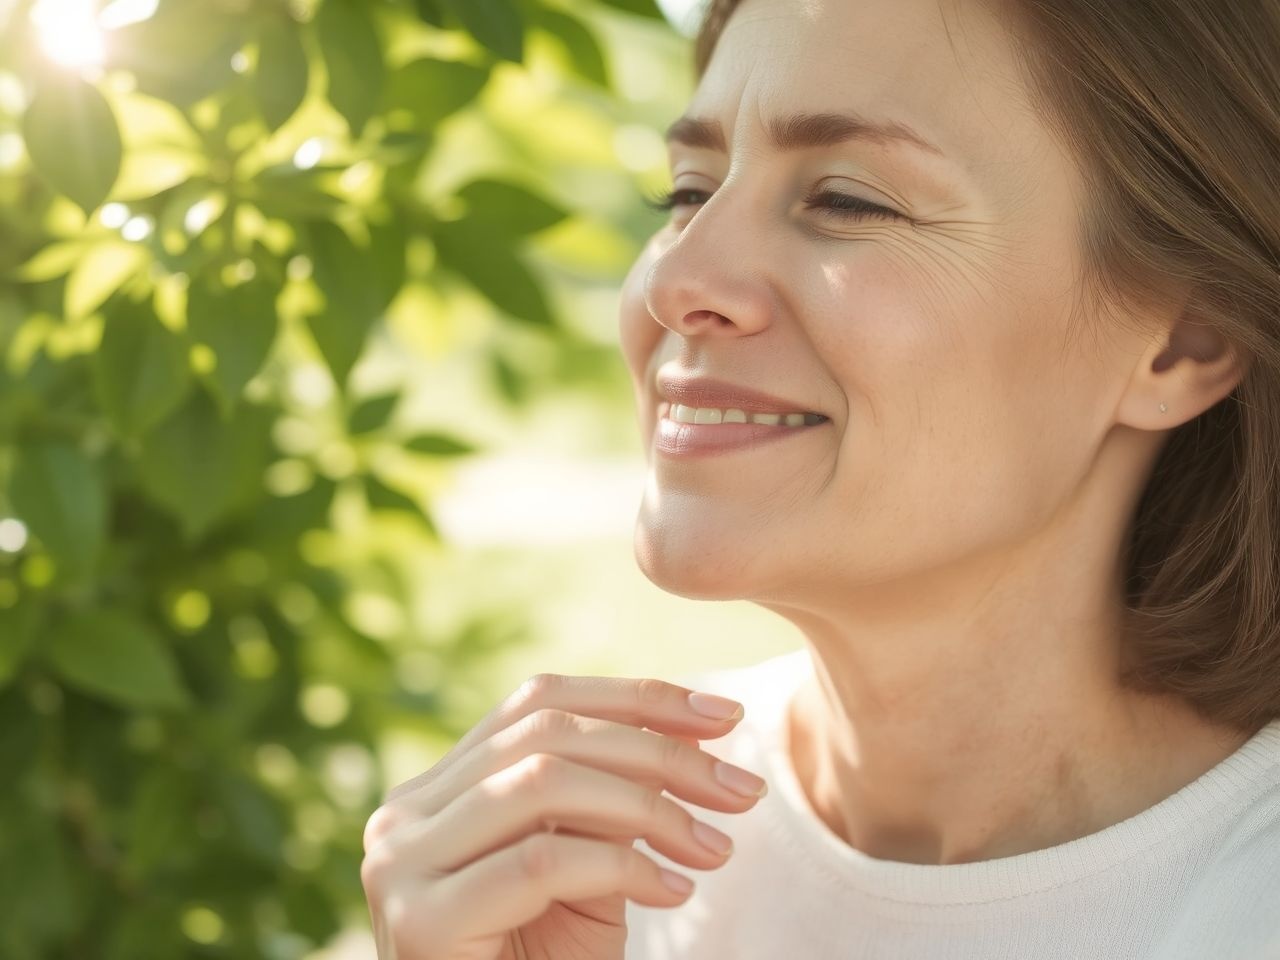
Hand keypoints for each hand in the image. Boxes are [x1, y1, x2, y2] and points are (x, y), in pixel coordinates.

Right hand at [360, 673, 767, 959]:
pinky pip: (540, 861)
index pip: (538, 701)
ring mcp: (401, 862)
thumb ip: (611, 796)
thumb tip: (694, 727)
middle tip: (743, 790)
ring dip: (650, 806)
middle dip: (660, 752)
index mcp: (439, 787)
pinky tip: (674, 890)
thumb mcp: (587, 866)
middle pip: (545, 732)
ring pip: (541, 783)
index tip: (726, 716)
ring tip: (715, 846)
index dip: (636, 698)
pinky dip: (623, 868)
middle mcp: (406, 812)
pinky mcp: (419, 919)